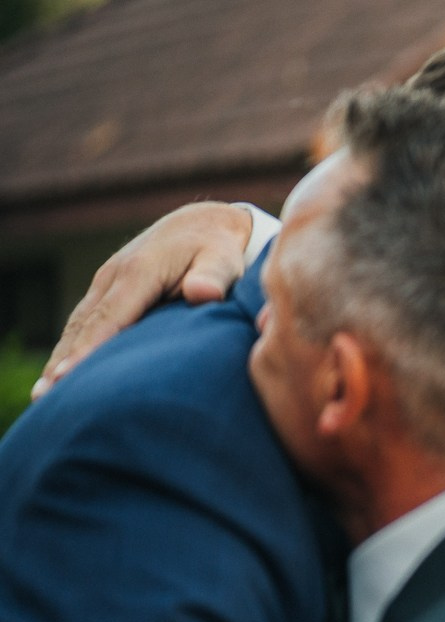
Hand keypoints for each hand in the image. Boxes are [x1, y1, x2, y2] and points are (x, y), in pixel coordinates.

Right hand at [33, 202, 254, 395]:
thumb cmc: (218, 249)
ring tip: (44, 395)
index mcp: (140, 271)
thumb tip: (203, 293)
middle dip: (65, 360)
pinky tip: (59, 375)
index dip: (90, 347)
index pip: (111, 316)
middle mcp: (114, 276)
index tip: (71, 375)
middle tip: (47, 396)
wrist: (202, 225)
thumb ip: (213, 276)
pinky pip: (83, 323)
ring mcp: (106, 283)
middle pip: (85, 325)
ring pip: (78, 325)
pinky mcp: (107, 290)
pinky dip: (69, 348)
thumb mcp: (223, 259)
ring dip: (60, 358)